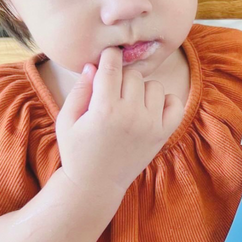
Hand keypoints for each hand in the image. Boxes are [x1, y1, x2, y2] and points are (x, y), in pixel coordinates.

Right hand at [55, 47, 184, 194]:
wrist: (95, 185)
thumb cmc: (76, 150)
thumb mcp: (67, 120)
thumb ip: (80, 90)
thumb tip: (93, 65)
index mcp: (104, 110)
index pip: (112, 66)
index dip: (109, 56)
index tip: (107, 57)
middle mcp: (131, 116)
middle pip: (133, 75)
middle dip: (121, 78)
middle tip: (112, 92)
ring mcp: (151, 125)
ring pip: (153, 86)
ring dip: (141, 90)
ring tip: (128, 104)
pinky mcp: (163, 134)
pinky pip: (174, 102)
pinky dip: (164, 101)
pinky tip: (148, 109)